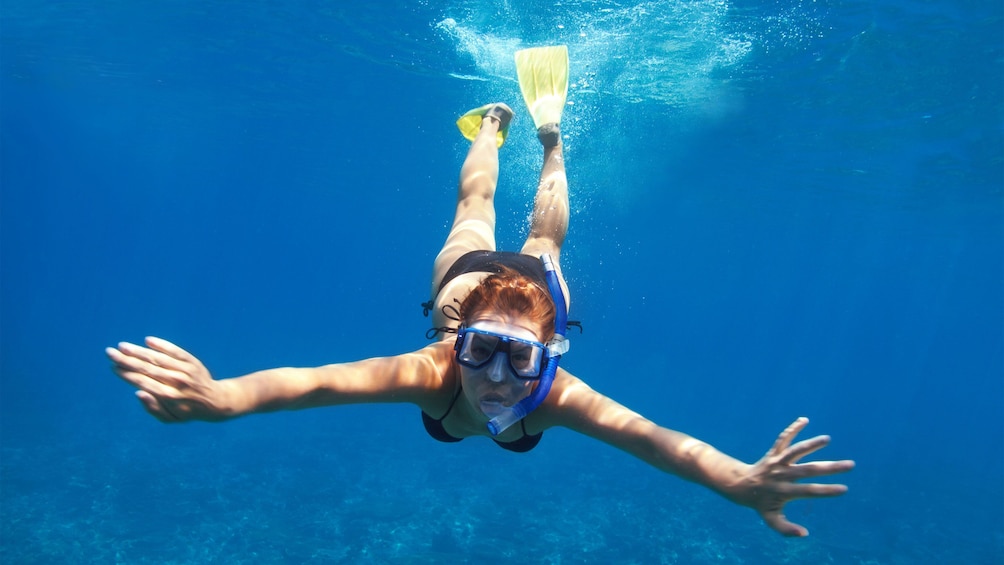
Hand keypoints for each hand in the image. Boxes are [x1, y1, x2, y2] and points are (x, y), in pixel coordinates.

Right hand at [106, 336, 228, 421]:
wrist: (215, 401)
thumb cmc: (187, 411)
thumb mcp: (170, 418)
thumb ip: (153, 408)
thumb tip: (138, 393)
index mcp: (170, 396)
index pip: (145, 383)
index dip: (128, 375)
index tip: (114, 368)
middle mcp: (178, 381)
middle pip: (148, 368)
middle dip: (127, 360)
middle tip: (110, 352)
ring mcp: (185, 370)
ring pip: (159, 358)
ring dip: (139, 351)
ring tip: (122, 346)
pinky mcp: (192, 361)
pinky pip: (175, 351)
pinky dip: (162, 345)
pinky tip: (148, 340)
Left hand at [729, 417, 853, 536]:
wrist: (741, 486)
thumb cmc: (760, 504)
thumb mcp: (771, 519)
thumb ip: (786, 529)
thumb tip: (805, 534)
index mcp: (783, 491)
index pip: (808, 491)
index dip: (826, 490)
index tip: (844, 489)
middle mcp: (781, 474)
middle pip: (808, 469)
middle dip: (830, 467)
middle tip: (850, 464)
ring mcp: (776, 461)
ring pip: (794, 450)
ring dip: (810, 444)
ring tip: (827, 439)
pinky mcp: (773, 452)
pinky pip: (783, 439)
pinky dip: (792, 429)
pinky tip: (804, 419)